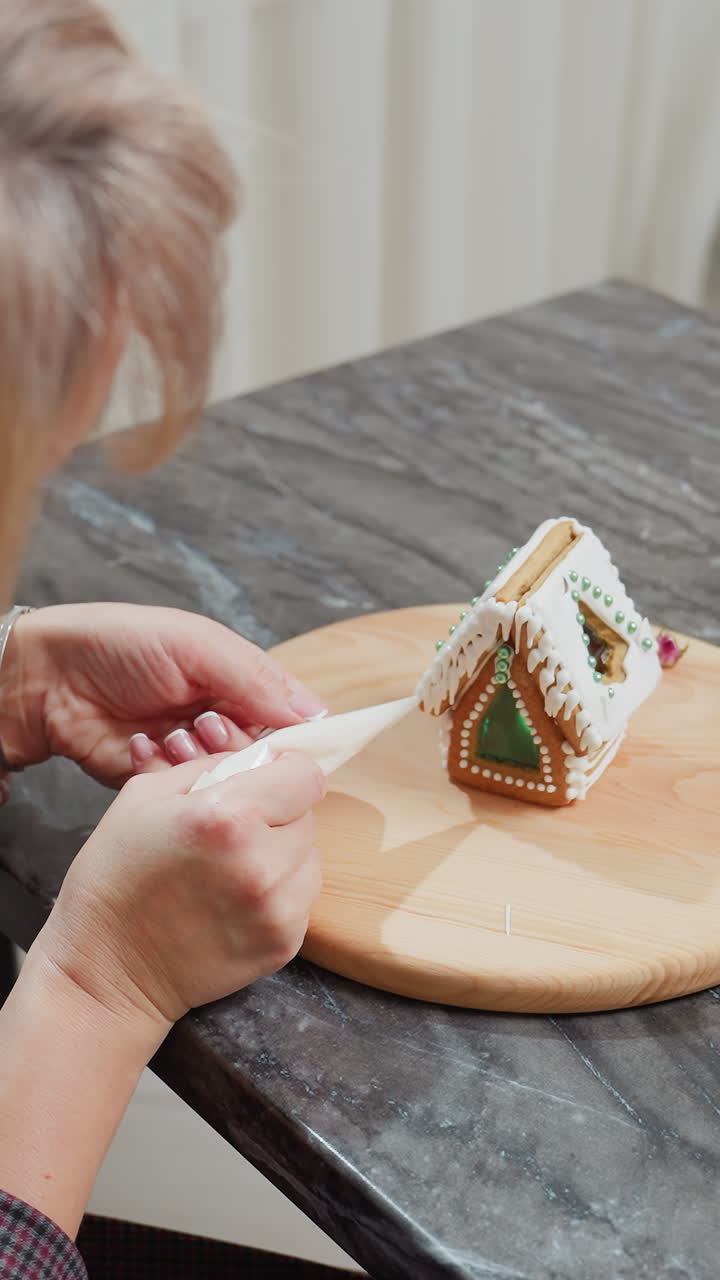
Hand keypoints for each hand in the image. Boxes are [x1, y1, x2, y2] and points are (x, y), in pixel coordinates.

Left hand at [0, 604, 325, 786]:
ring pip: (226, 781)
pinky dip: (167, 776)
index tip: (292, 746)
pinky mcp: (162, 784)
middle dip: (237, 745)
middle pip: (262, 756)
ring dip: (200, 761)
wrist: (50, 677)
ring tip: (171, 735)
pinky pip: (185, 796)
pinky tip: (144, 748)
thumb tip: (315, 714)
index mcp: (240, 682)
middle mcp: (224, 721)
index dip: (294, 735)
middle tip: (205, 725)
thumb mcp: (197, 647)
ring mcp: (193, 755)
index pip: (291, 718)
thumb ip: (256, 680)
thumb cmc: (121, 644)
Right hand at [35, 750, 324, 1025]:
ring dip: (283, 853)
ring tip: (235, 865)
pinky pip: (302, 897)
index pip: (305, 775)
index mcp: (227, 816)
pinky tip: (237, 898)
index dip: (286, 770)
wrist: (107, 969)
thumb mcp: (145, 795)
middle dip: (278, 813)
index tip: (267, 779)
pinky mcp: (284, 944)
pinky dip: (280, 891)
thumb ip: (211, 766)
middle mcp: (262, 863)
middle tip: (235, 828)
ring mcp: (277, 909)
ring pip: (310, 856)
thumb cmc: (116, 876)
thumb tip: (259, 755)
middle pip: (308, 815)